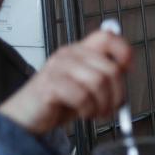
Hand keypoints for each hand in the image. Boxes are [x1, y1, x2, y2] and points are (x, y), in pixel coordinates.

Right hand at [0, 26, 132, 134]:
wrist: (27, 116)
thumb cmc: (59, 102)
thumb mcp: (87, 86)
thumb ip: (105, 78)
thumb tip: (126, 75)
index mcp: (80, 50)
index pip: (108, 37)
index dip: (124, 53)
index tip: (126, 72)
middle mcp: (69, 54)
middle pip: (111, 69)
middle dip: (117, 95)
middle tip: (110, 109)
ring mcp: (58, 67)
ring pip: (98, 83)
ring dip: (102, 105)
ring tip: (95, 112)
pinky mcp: (50, 84)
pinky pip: (81, 96)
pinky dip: (87, 110)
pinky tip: (83, 113)